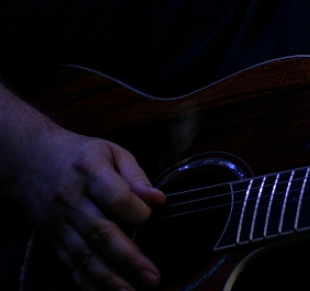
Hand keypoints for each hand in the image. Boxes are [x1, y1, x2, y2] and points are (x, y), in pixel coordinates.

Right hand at [11, 122, 164, 289]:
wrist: (30, 159)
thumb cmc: (79, 155)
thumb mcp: (111, 152)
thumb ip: (136, 176)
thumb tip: (158, 199)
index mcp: (90, 171)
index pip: (116, 197)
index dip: (137, 211)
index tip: (152, 217)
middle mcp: (72, 200)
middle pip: (101, 233)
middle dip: (129, 258)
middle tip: (152, 277)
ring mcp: (59, 222)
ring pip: (84, 254)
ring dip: (109, 278)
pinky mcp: (51, 238)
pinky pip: (68, 264)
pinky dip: (85, 282)